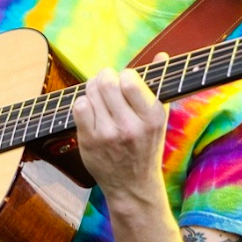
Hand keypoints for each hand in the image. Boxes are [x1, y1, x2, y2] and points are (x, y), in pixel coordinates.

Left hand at [72, 61, 168, 203]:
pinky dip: (83, 104)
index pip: (129, 80)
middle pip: (106, 82)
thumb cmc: (146, 146)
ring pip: (91, 92)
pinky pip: (79, 107)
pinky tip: (91, 111)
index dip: (123, 75)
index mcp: (152, 117)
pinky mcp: (90, 142)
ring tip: (99, 98)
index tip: (124, 81)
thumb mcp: (160, 119)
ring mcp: (108, 135)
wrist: (132, 186)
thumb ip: (159, 85)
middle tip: (107, 83)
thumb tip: (162, 55)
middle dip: (104, 78)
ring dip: (93, 89)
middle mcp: (131, 126)